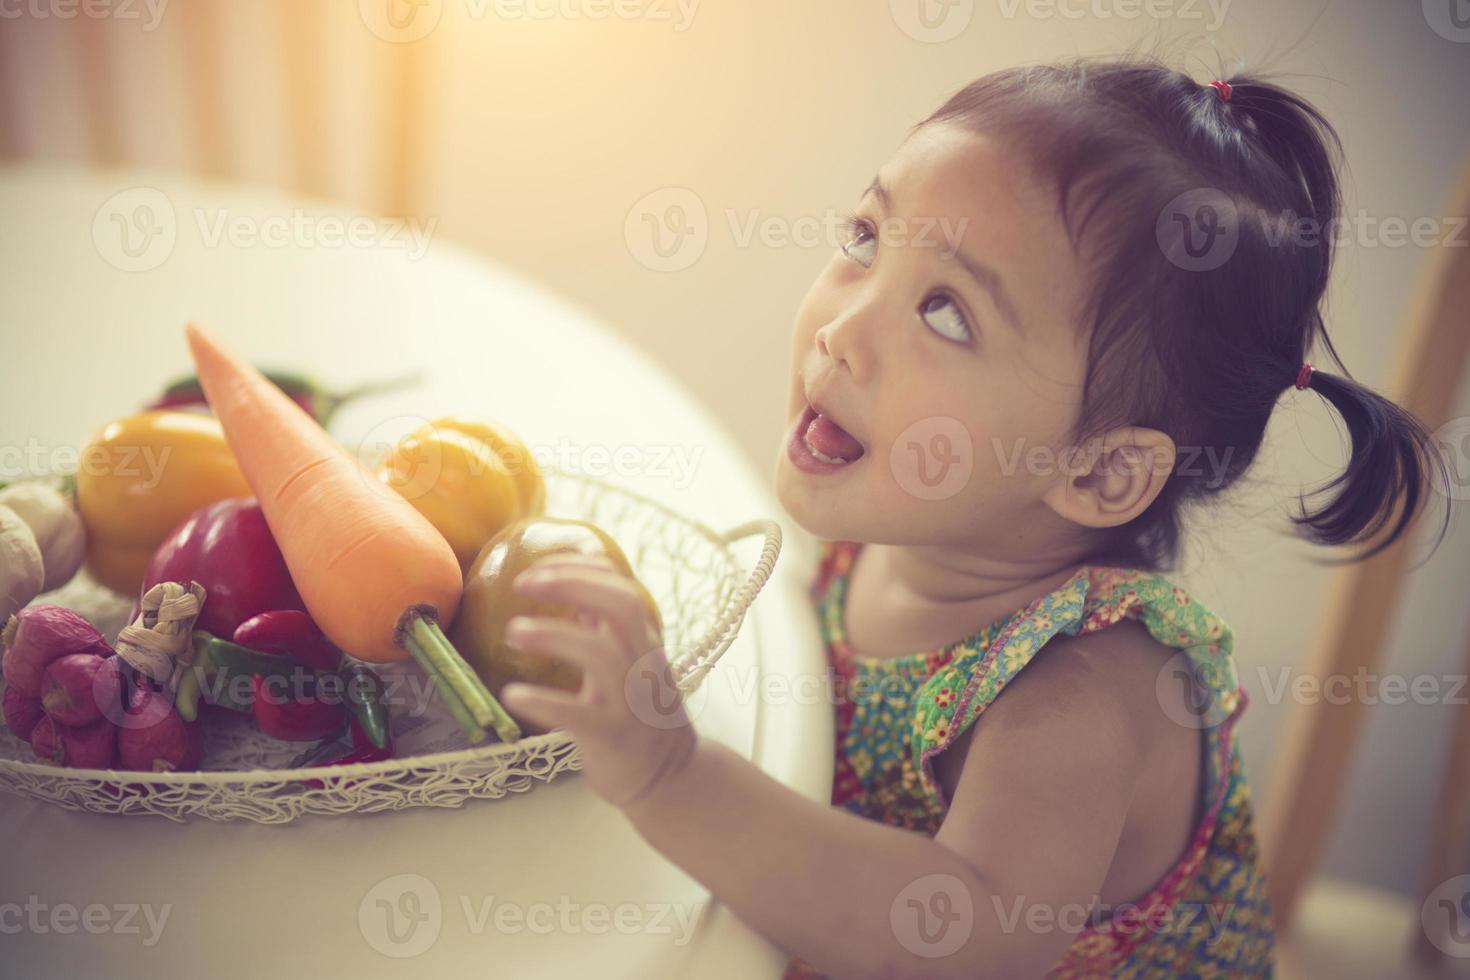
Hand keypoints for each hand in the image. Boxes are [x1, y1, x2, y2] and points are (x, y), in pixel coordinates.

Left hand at [499, 554, 697, 808]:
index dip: (581, 570)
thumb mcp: (631, 664)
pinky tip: (512, 695)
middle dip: (571, 585)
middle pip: (620, 606)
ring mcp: (630, 699)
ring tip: (513, 632)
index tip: (538, 567)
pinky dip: (542, 701)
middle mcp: (642, 663)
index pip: (622, 588)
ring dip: (552, 635)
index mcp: (644, 642)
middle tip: (524, 583)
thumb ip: (606, 628)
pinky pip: (576, 714)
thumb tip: (573, 587)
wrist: (671, 778)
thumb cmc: (641, 716)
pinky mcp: (611, 735)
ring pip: (599, 653)